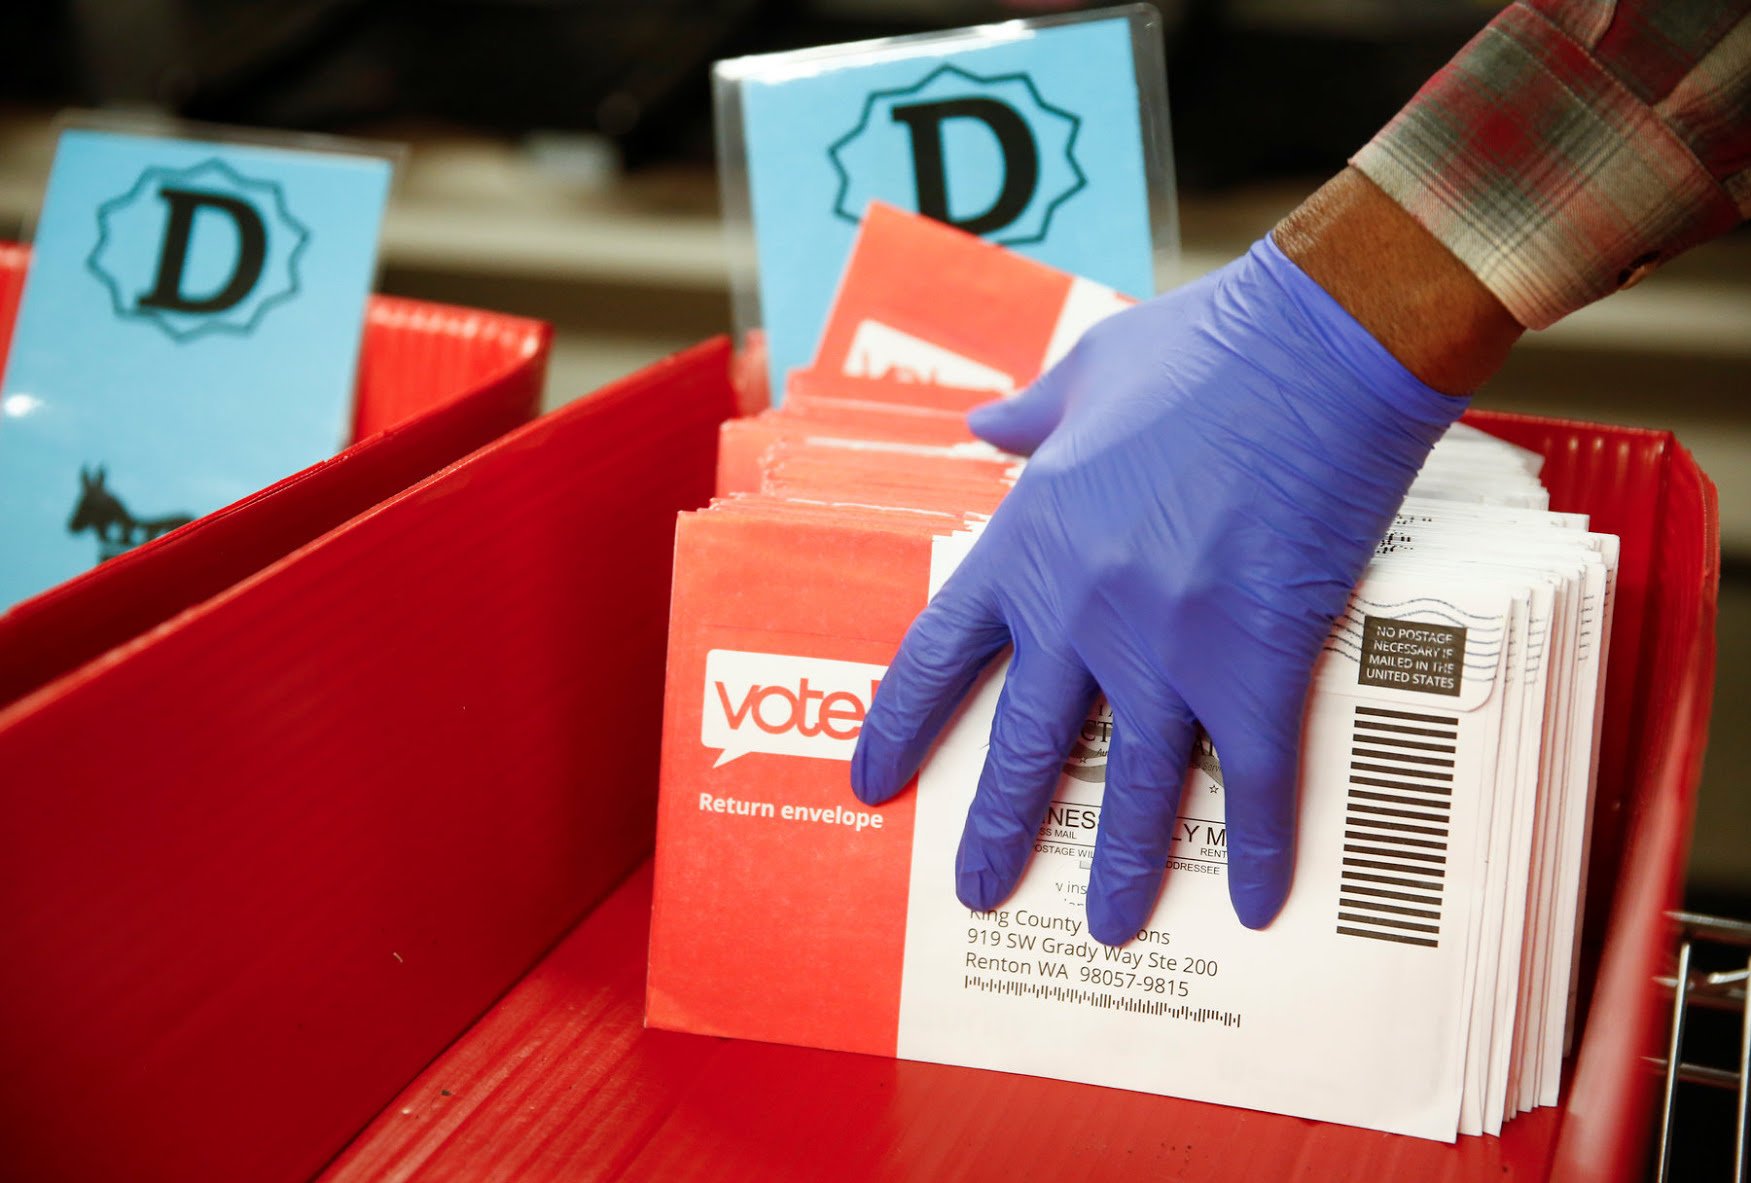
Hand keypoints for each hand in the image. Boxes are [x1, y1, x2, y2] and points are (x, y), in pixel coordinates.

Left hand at [850, 233, 1469, 943]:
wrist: (1320, 348)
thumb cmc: (1205, 348)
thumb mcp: (1088, 370)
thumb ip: (1029, 417)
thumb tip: (986, 428)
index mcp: (1029, 543)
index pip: (938, 658)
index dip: (901, 728)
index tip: (874, 781)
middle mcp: (1083, 612)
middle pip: (1022, 749)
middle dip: (995, 830)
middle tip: (976, 890)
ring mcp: (1168, 648)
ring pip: (1130, 787)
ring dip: (1118, 867)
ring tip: (1106, 927)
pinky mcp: (1258, 664)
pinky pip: (1254, 782)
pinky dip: (1255, 849)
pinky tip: (1251, 904)